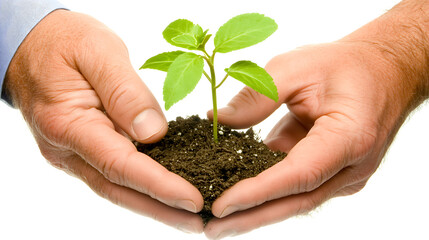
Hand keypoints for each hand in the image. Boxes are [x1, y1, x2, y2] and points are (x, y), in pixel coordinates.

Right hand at [4, 10, 203, 232]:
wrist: (33, 44)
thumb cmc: (64, 40)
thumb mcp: (98, 51)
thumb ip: (124, 92)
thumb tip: (154, 134)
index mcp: (68, 124)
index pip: (119, 164)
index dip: (158, 186)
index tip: (191, 200)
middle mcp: (68, 148)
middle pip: (118, 189)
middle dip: (160, 210)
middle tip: (197, 223)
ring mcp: (74, 152)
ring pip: (117, 187)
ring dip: (152, 206)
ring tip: (188, 217)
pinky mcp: (85, 149)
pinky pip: (115, 173)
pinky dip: (141, 187)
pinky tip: (165, 193)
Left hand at [204, 23, 427, 238]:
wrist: (383, 72)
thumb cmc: (344, 66)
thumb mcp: (297, 66)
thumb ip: (258, 95)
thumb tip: (218, 120)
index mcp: (350, 138)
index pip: (299, 175)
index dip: (258, 193)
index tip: (222, 206)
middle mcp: (351, 166)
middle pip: (296, 201)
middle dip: (251, 217)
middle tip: (212, 228)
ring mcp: (345, 175)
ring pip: (295, 199)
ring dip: (256, 210)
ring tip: (218, 221)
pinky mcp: (333, 174)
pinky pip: (296, 188)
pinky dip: (268, 192)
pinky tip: (239, 196)